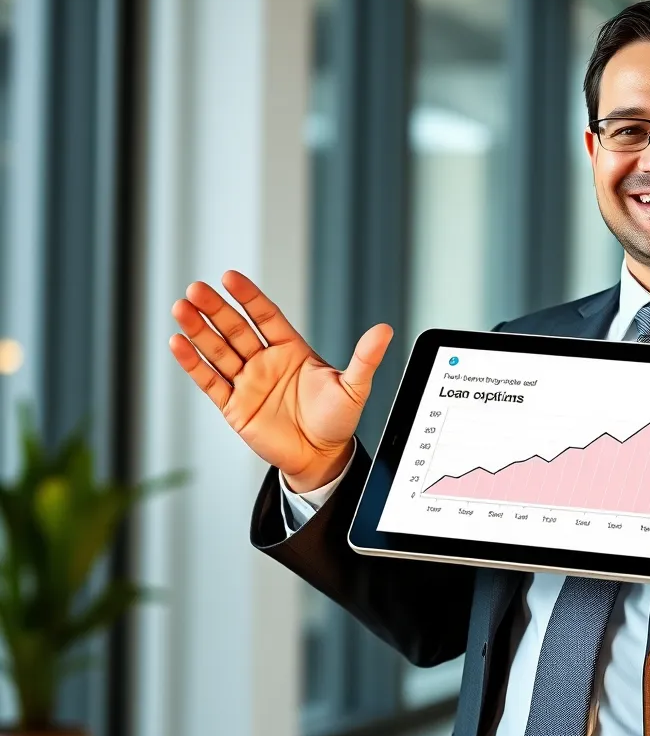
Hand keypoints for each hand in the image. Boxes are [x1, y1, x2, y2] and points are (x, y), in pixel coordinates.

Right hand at [169, 270, 392, 491]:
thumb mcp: (354, 387)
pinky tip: (178, 343)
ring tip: (181, 308)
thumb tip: (385, 329)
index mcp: (291, 349)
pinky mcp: (234, 406)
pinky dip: (193, 363)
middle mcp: (265, 361)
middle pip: (236, 329)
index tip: (231, 278)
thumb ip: (364, 358)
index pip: (265, 316)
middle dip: (216, 309)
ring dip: (199, 330)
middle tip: (197, 290)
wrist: (322, 457)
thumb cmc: (338, 420)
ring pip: (218, 350)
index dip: (249, 297)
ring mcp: (247, 382)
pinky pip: (210, 382)